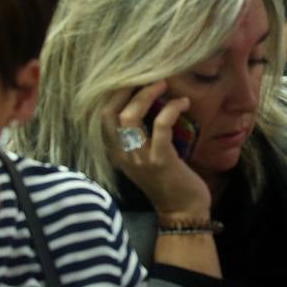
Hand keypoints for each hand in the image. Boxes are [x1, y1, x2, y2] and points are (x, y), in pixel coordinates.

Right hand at [103, 82, 210, 219]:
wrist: (181, 211)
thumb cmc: (169, 179)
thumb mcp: (146, 156)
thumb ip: (141, 134)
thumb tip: (149, 99)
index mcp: (117, 152)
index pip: (103, 115)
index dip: (115, 92)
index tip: (133, 76)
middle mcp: (122, 154)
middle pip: (110, 112)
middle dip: (126, 88)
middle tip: (149, 75)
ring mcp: (139, 158)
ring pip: (129, 117)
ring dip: (147, 95)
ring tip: (164, 83)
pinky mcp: (160, 161)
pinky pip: (161, 126)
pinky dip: (171, 109)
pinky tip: (183, 102)